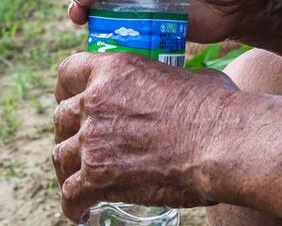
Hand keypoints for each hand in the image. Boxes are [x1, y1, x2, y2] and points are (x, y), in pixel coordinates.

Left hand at [52, 51, 237, 221]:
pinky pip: (71, 193)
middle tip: (80, 146)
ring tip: (79, 182)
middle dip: (68, 133)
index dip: (65, 88)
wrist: (220, 142)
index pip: (68, 72)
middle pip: (61, 117)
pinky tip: (83, 211)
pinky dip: (74, 204)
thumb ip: (170, 81)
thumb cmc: (216, 108)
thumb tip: (183, 87)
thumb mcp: (189, 76)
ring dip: (68, 170)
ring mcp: (94, 139)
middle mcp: (96, 100)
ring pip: (61, 156)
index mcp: (115, 69)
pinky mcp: (98, 175)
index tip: (69, 100)